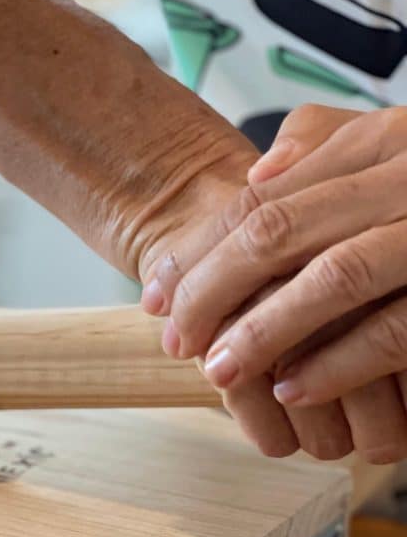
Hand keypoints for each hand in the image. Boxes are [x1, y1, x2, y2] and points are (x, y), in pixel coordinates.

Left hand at [147, 104, 406, 462]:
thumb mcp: (397, 146)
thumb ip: (331, 148)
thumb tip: (256, 173)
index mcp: (384, 147)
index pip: (263, 198)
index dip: (200, 248)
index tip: (154, 292)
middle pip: (281, 230)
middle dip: (212, 288)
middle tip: (171, 337)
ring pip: (337, 276)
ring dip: (266, 330)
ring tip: (217, 371)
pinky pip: (397, 329)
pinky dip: (339, 363)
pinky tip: (292, 390)